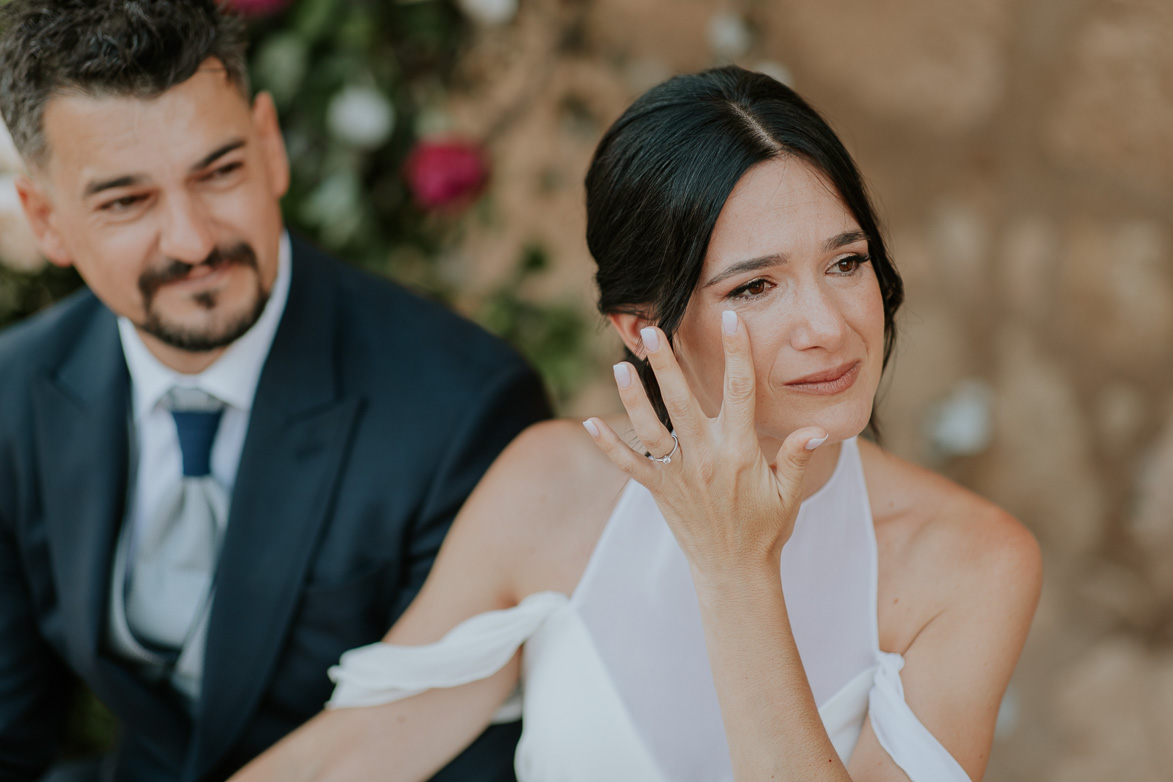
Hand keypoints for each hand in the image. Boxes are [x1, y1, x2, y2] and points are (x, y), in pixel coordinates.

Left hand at [583, 310, 826, 580]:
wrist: (735, 573)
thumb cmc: (767, 529)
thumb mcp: (789, 492)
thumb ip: (797, 456)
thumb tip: (817, 429)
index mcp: (739, 452)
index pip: (740, 392)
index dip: (737, 352)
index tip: (730, 318)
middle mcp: (705, 459)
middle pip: (682, 402)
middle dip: (667, 364)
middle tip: (654, 329)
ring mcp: (678, 475)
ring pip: (650, 429)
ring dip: (633, 398)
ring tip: (620, 366)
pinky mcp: (659, 491)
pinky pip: (629, 466)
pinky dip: (609, 446)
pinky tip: (590, 422)